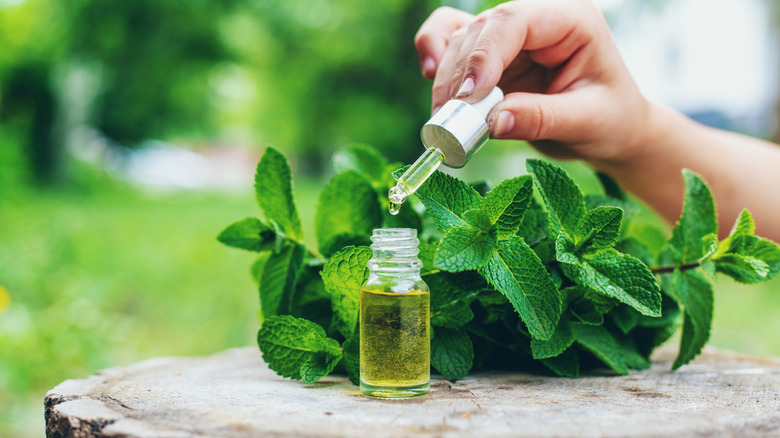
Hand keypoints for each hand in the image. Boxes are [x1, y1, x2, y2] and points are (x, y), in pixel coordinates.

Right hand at [414, 0, 650, 164]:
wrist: (610, 132)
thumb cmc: (611, 121)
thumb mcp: (587, 123)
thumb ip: (541, 119)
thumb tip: (493, 122)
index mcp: (570, 21)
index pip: (516, 20)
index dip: (485, 54)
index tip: (469, 97)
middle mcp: (537, 22)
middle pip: (480, 30)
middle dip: (458, 74)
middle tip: (450, 121)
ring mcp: (511, 39)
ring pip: (459, 39)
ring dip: (445, 78)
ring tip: (444, 121)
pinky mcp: (491, 59)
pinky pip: (449, 42)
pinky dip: (433, 57)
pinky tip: (430, 78)